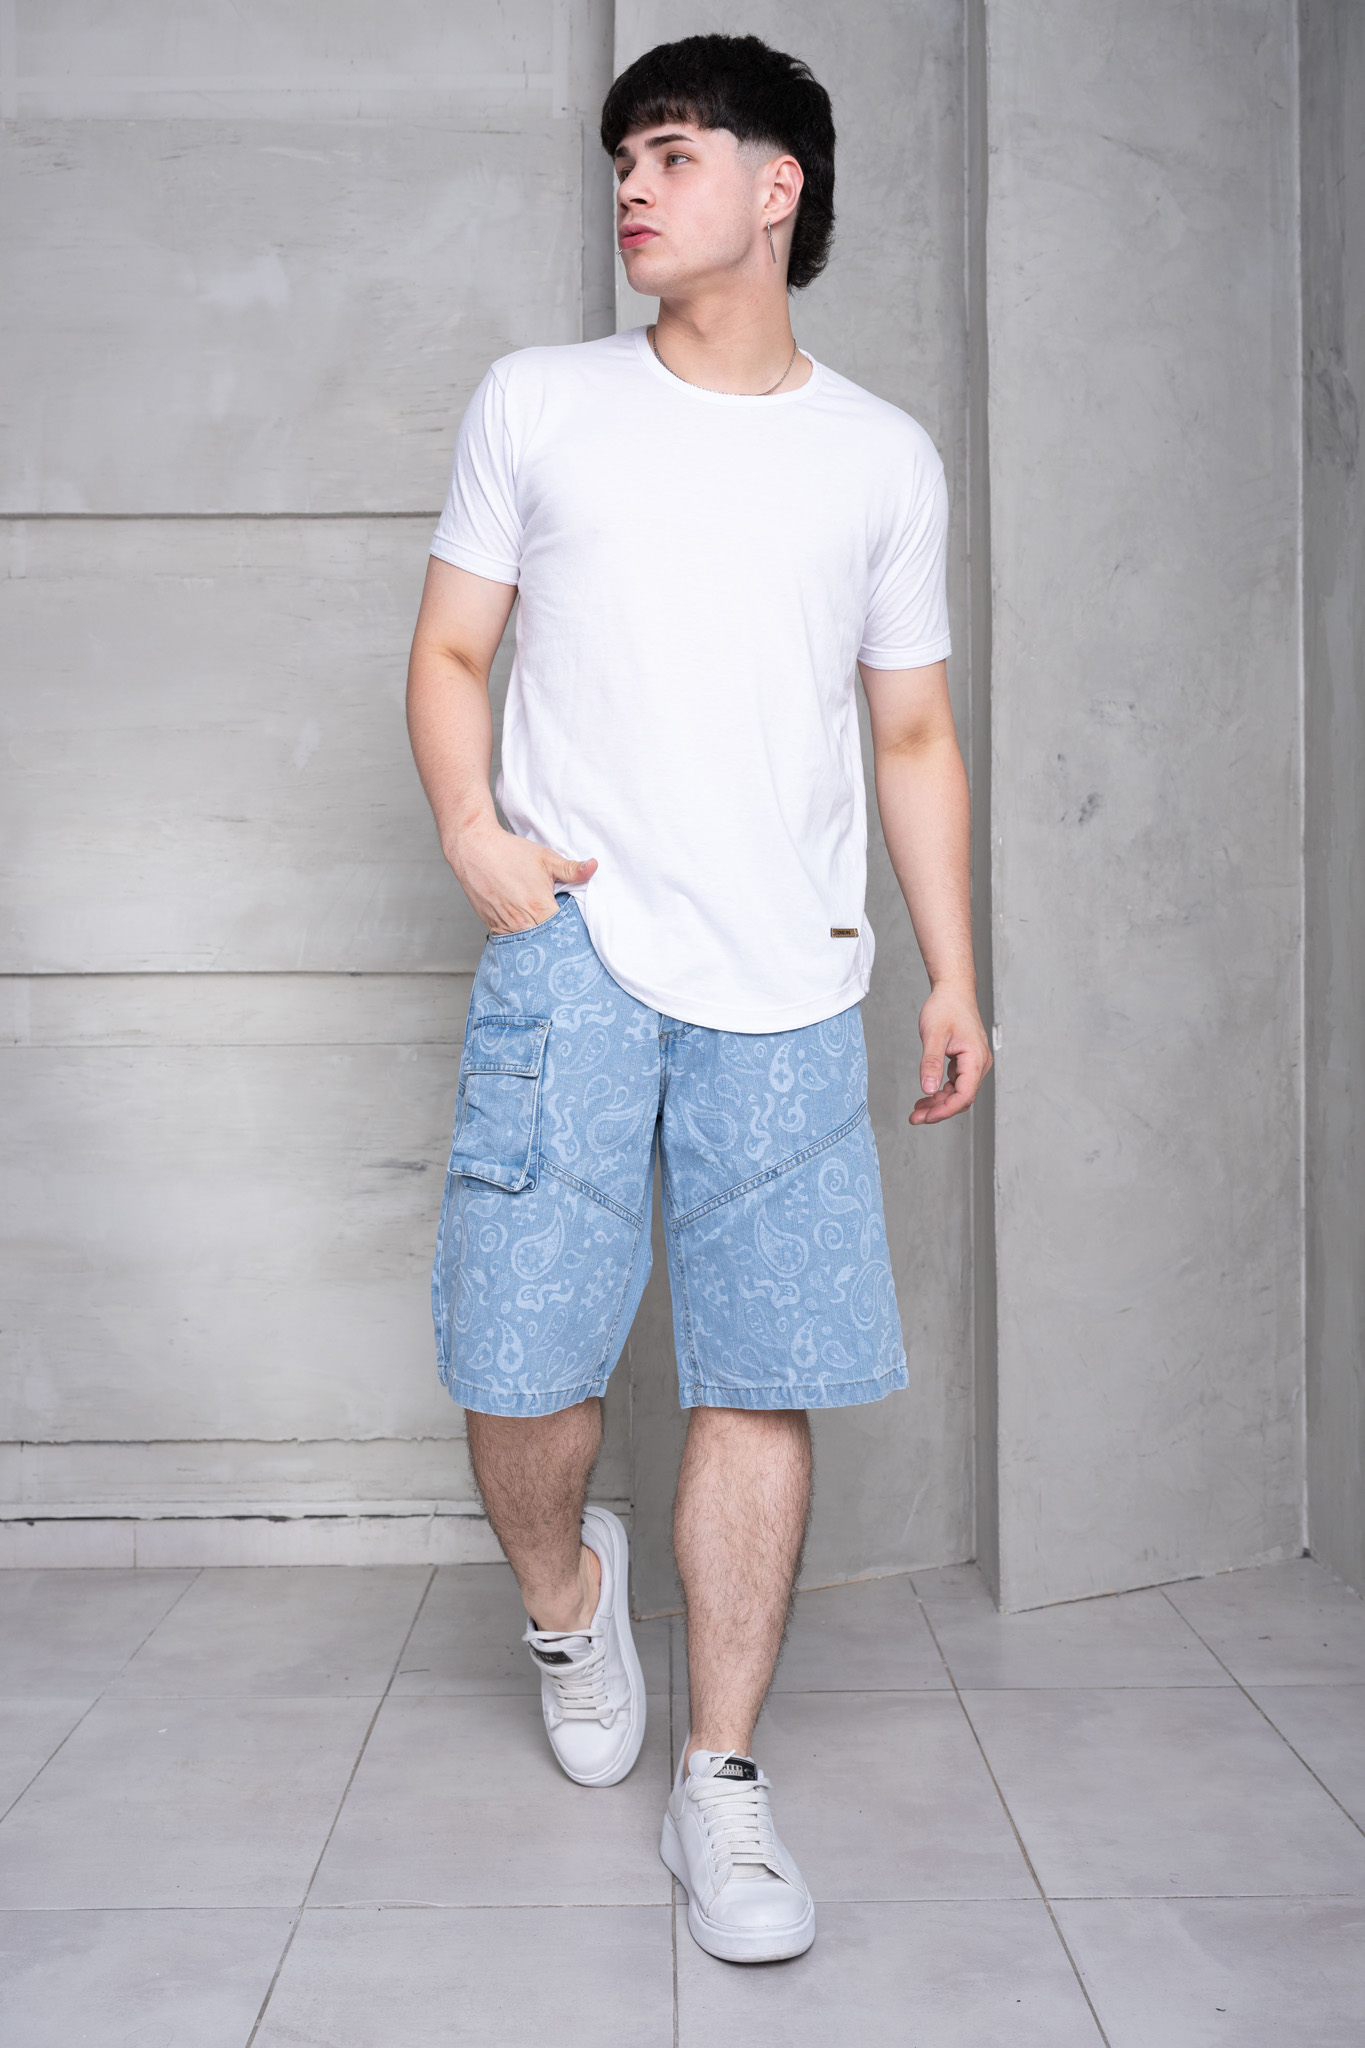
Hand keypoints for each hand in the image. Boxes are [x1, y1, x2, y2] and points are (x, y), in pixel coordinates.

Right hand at [448, 817, 596, 933]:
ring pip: (528, 944)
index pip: (564, 933)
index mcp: (539, 908)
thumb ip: (572, 869)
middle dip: (556, 940)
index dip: (573, 932)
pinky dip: (521, 938)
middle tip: (564, 935)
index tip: (578, 930)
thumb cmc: (509, 852)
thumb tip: (593, 867)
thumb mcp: (546, 858)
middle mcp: (522, 922)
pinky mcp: (492, 926)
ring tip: (547, 934)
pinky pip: (511, 941)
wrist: (474, 849)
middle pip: (547, 942)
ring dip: (538, 940)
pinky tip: (528, 931)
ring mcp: (505, 926)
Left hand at [910, 982, 991, 1124]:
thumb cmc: (946, 1007)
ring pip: (958, 1093)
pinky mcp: (966, 1061)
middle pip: (962, 1098)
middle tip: (914, 1119)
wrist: (953, 990)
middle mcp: (979, 1064)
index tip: (926, 1118)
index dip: (945, 1110)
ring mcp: (974, 1063)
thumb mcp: (934, 1035)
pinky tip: (925, 1096)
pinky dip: (941, 1091)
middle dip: (939, 1111)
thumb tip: (928, 1090)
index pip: (964, 1095)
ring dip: (938, 1103)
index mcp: (975, 1059)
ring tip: (916, 1111)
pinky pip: (956, 1083)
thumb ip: (931, 1063)